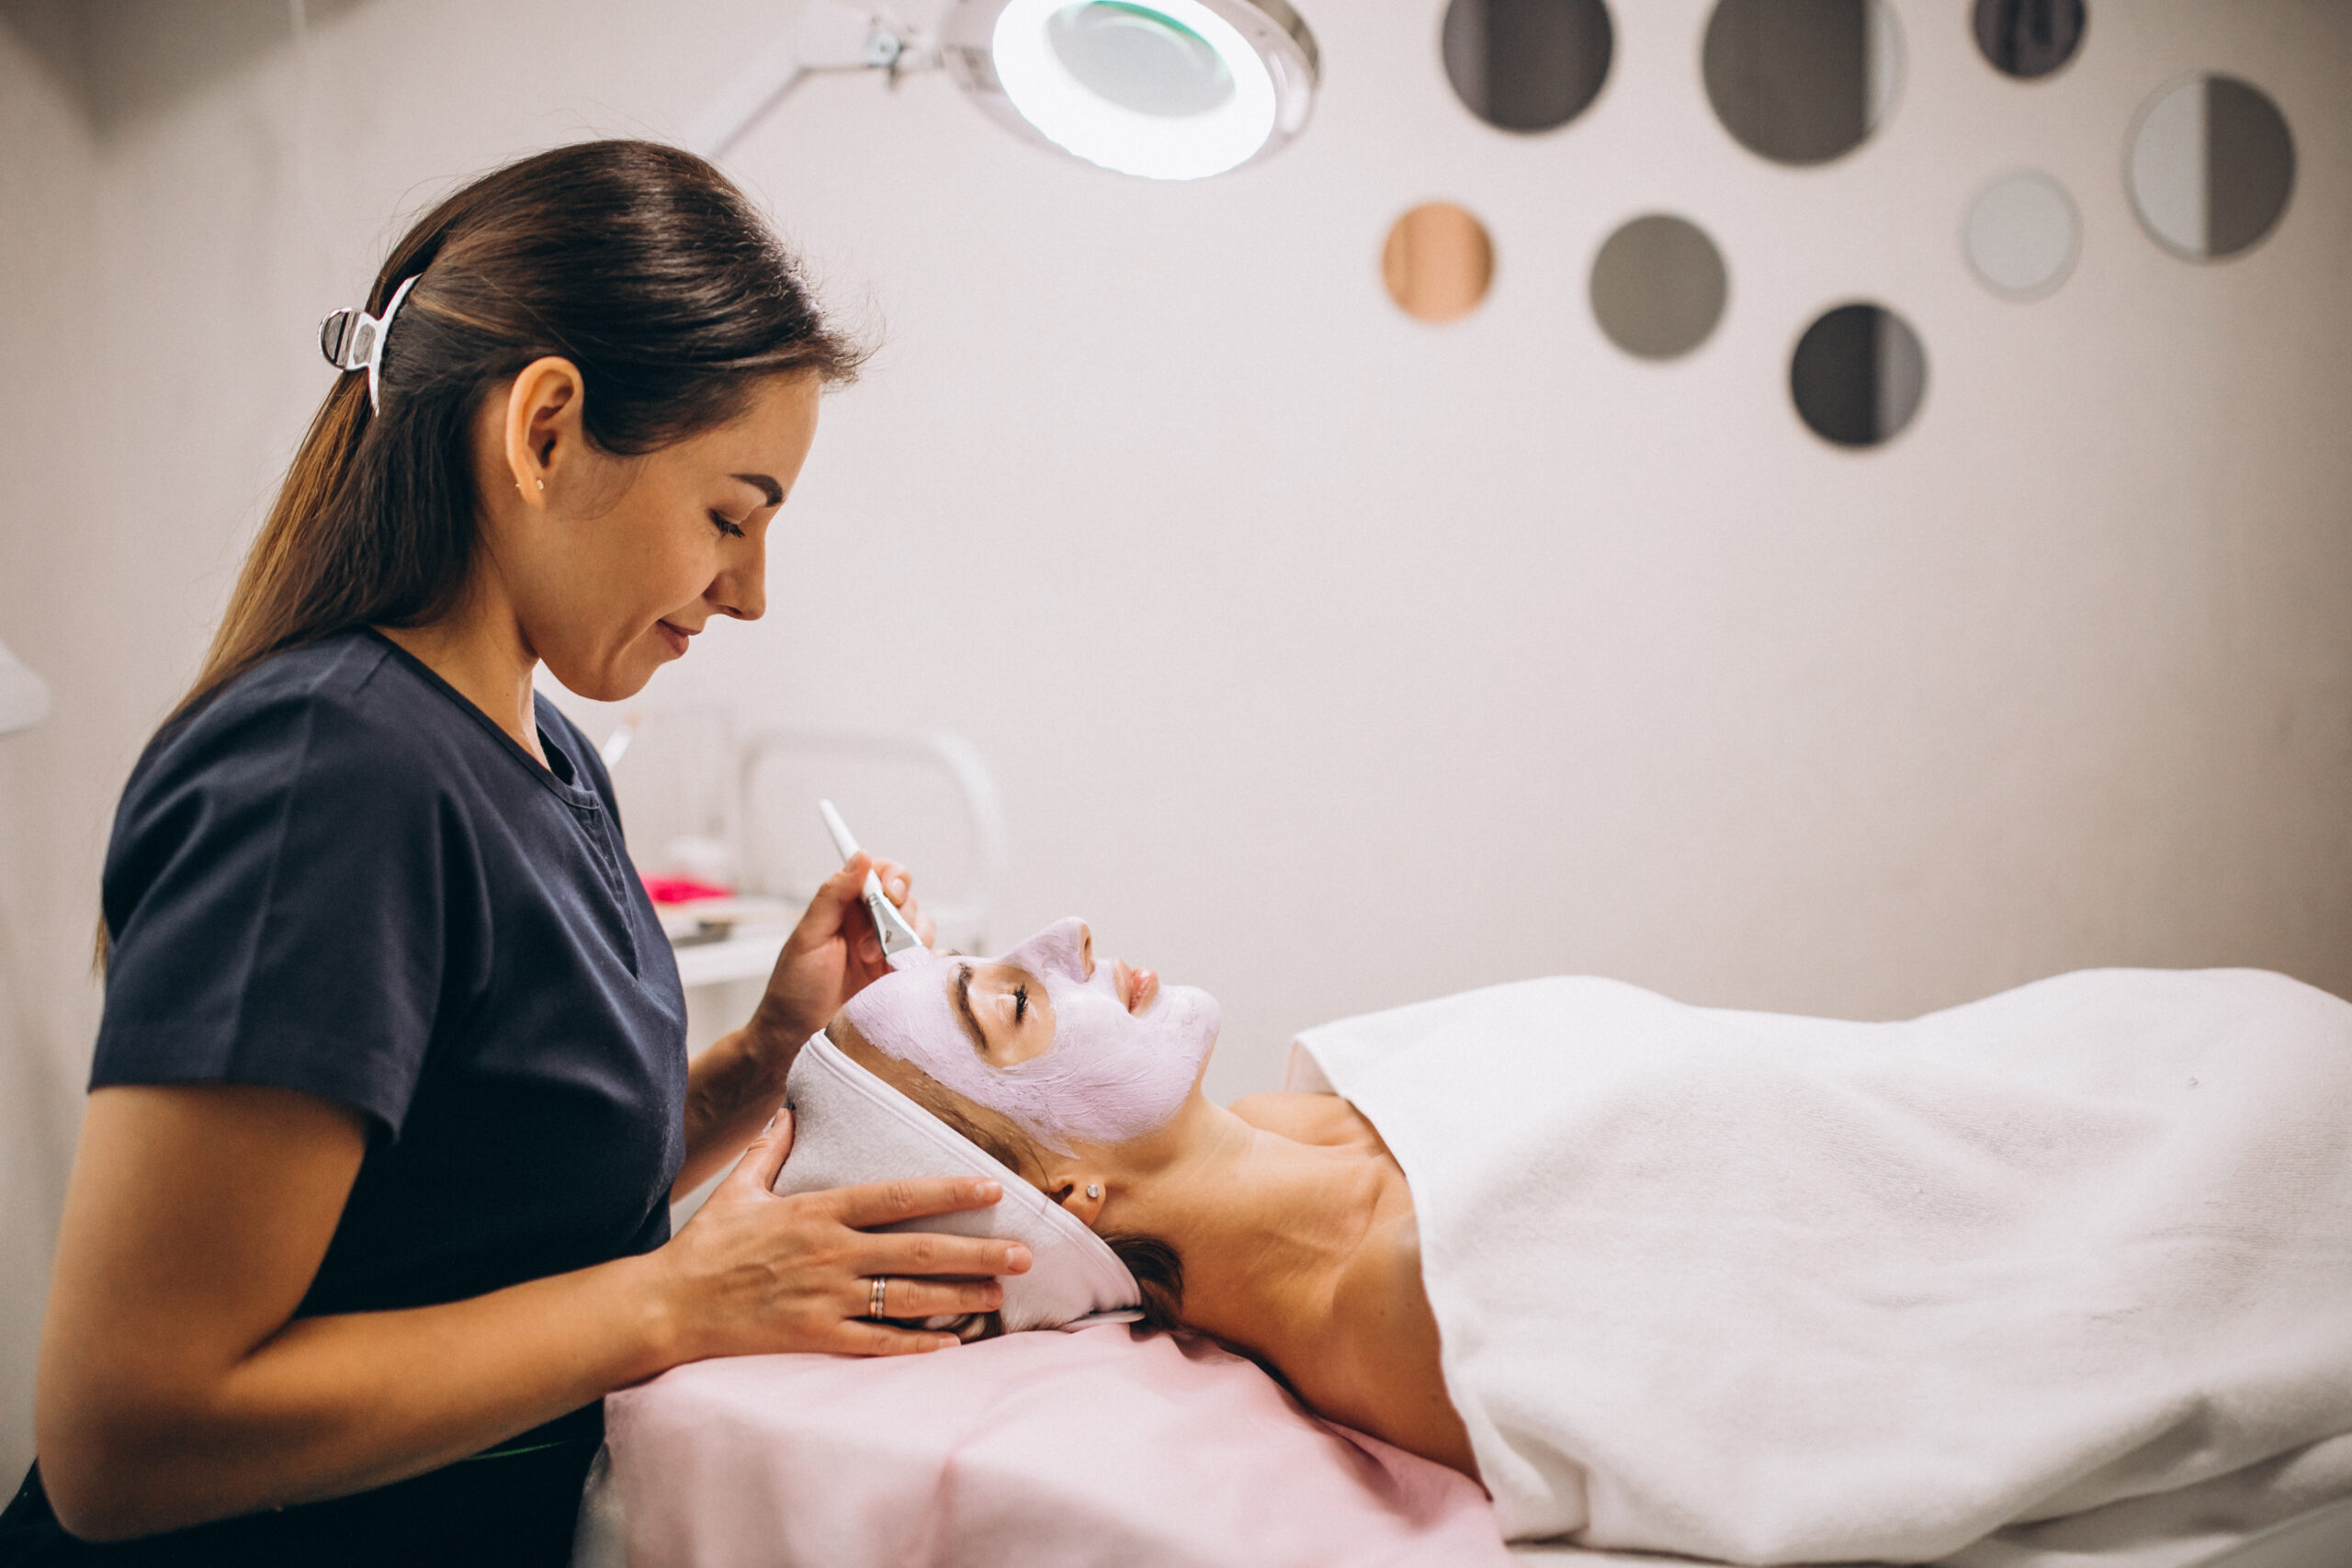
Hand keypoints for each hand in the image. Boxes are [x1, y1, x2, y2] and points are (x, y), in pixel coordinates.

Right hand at [655, 1111, 1028, 1359]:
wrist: (669, 1306)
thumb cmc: (706, 1246)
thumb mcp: (740, 1189)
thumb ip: (772, 1148)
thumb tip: (791, 1109)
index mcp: (818, 1211)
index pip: (897, 1196)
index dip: (949, 1190)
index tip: (992, 1188)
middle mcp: (830, 1253)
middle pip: (918, 1248)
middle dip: (977, 1251)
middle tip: (1023, 1254)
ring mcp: (825, 1298)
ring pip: (907, 1296)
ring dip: (959, 1297)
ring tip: (1000, 1297)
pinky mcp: (815, 1338)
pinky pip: (876, 1342)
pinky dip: (916, 1343)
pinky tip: (951, 1343)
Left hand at [751, 852, 936, 1047]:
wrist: (798, 1040)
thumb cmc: (794, 989)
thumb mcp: (808, 936)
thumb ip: (833, 895)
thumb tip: (861, 856)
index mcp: (847, 908)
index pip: (880, 874)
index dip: (891, 875)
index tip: (887, 891)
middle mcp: (871, 926)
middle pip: (906, 898)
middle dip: (896, 915)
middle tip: (871, 942)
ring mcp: (889, 953)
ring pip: (923, 926)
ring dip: (905, 941)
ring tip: (874, 965)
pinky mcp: (902, 979)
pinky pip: (931, 960)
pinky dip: (927, 962)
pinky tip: (906, 974)